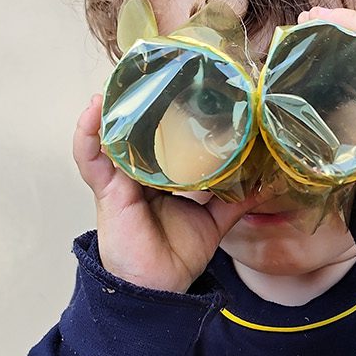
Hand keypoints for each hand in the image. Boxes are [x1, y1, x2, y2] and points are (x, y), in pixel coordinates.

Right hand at [73, 96, 251, 292]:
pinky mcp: (106, 190)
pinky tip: (93, 108)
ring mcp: (119, 178)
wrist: (159, 288)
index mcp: (160, 175)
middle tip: (153, 67)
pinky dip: (88, 132)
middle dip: (140, 99)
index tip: (182, 82)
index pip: (161, 135)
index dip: (166, 110)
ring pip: (110, 134)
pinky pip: (89, 156)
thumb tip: (267, 181)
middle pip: (135, 128)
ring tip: (121, 79)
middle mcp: (137, 172)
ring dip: (112, 106)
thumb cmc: (178, 255)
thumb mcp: (214, 220)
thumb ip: (236, 198)